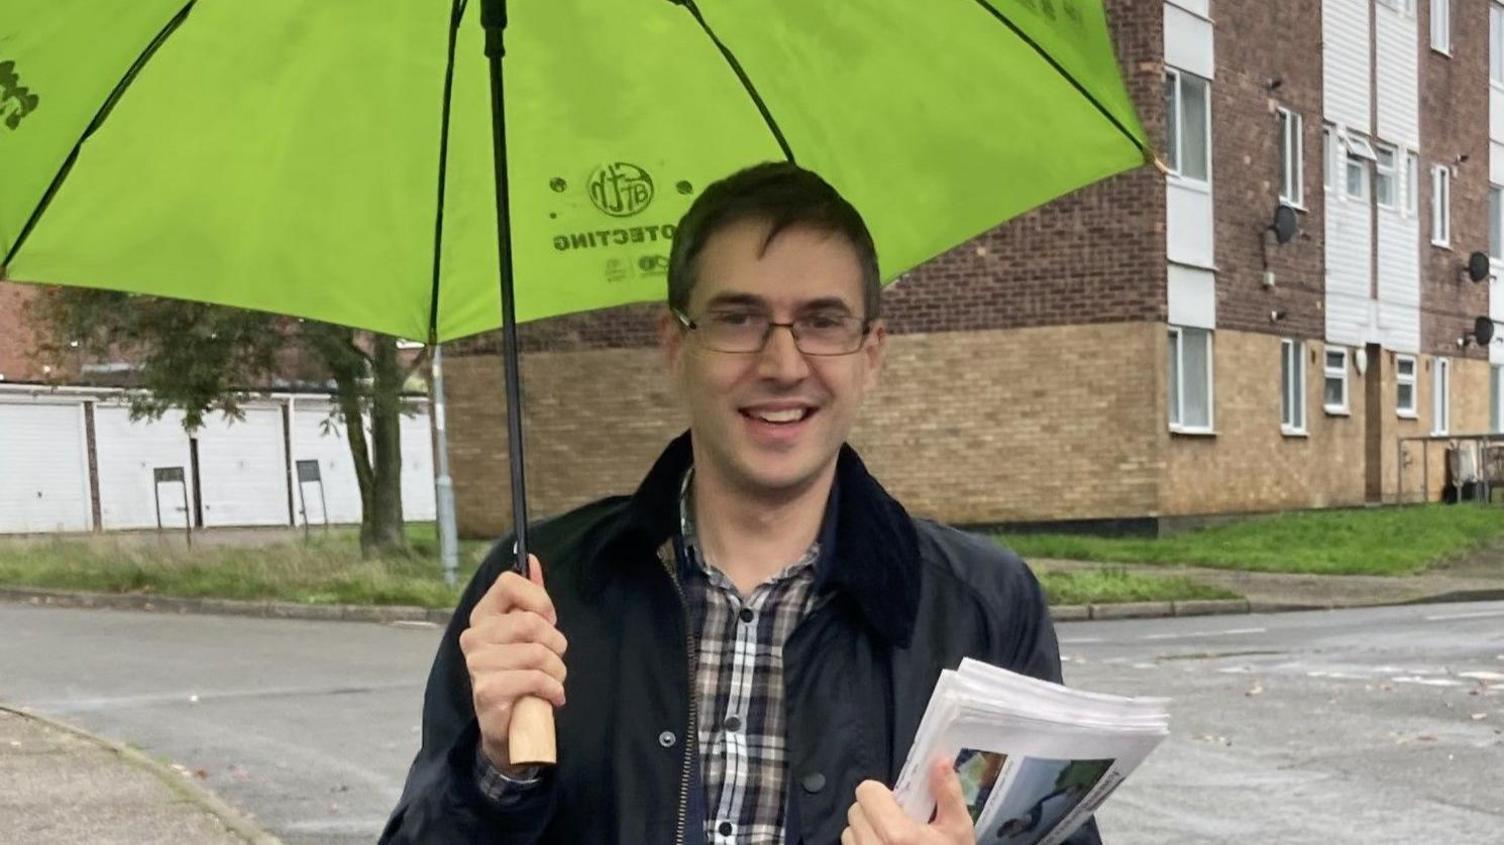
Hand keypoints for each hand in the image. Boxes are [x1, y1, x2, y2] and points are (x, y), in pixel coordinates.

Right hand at [459, 554, 567, 772]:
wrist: (509, 726)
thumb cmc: (520, 673)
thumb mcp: (528, 633)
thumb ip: (530, 597)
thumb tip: (532, 561)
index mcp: (483, 615)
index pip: (509, 583)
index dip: (539, 599)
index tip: (549, 619)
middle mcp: (474, 636)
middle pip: (530, 622)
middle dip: (555, 643)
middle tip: (555, 658)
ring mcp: (477, 664)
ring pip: (536, 653)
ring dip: (557, 670)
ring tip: (553, 680)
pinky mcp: (487, 691)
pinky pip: (534, 678)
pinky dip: (553, 689)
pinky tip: (552, 697)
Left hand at [841, 757, 973, 843]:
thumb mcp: (958, 830)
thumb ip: (947, 793)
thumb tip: (939, 759)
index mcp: (897, 834)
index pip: (866, 791)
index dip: (882, 794)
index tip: (900, 806)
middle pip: (855, 811)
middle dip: (874, 813)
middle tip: (899, 825)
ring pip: (849, 834)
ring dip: (866, 833)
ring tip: (891, 844)